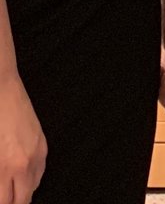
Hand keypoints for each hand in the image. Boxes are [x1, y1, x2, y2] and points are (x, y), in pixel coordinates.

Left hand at [0, 69, 45, 203]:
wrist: (2, 89)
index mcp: (5, 167)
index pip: (5, 202)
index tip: (1, 200)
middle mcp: (25, 162)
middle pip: (22, 200)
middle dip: (12, 203)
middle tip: (4, 199)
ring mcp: (37, 152)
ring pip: (33, 187)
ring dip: (21, 193)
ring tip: (9, 191)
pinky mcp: (43, 143)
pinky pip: (40, 171)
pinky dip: (30, 179)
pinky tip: (19, 177)